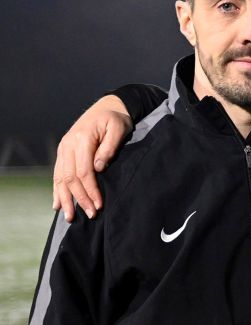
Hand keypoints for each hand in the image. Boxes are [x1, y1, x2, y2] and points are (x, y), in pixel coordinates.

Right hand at [52, 95, 131, 221]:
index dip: (91, 190)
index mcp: (81, 140)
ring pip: (60, 178)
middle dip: (80, 198)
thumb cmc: (115, 120)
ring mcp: (63, 150)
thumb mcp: (118, 129)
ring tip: (70, 217)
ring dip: (65, 199)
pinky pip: (57, 174)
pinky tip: (58, 205)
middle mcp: (67, 146)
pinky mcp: (63, 153)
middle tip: (91, 215)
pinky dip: (57, 191)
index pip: (84, 171)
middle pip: (70, 178)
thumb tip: (99, 167)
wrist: (106, 108)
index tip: (99, 204)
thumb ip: (109, 147)